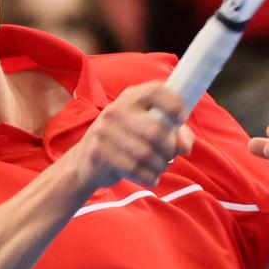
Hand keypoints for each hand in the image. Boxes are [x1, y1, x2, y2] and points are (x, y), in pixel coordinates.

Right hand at [67, 82, 195, 191]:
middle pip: (156, 131)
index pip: (155, 91)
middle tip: (171, 156)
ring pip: (146, 153)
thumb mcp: (147, 128)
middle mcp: (116, 110)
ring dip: (160, 166)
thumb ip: (174, 133)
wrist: (84, 162)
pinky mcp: (98, 152)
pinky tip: (150, 176)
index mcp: (131, 97)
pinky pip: (133, 168)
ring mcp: (104, 131)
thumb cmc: (126, 142)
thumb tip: (184, 146)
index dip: (173, 103)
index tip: (181, 119)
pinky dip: (148, 176)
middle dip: (170, 149)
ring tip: (159, 167)